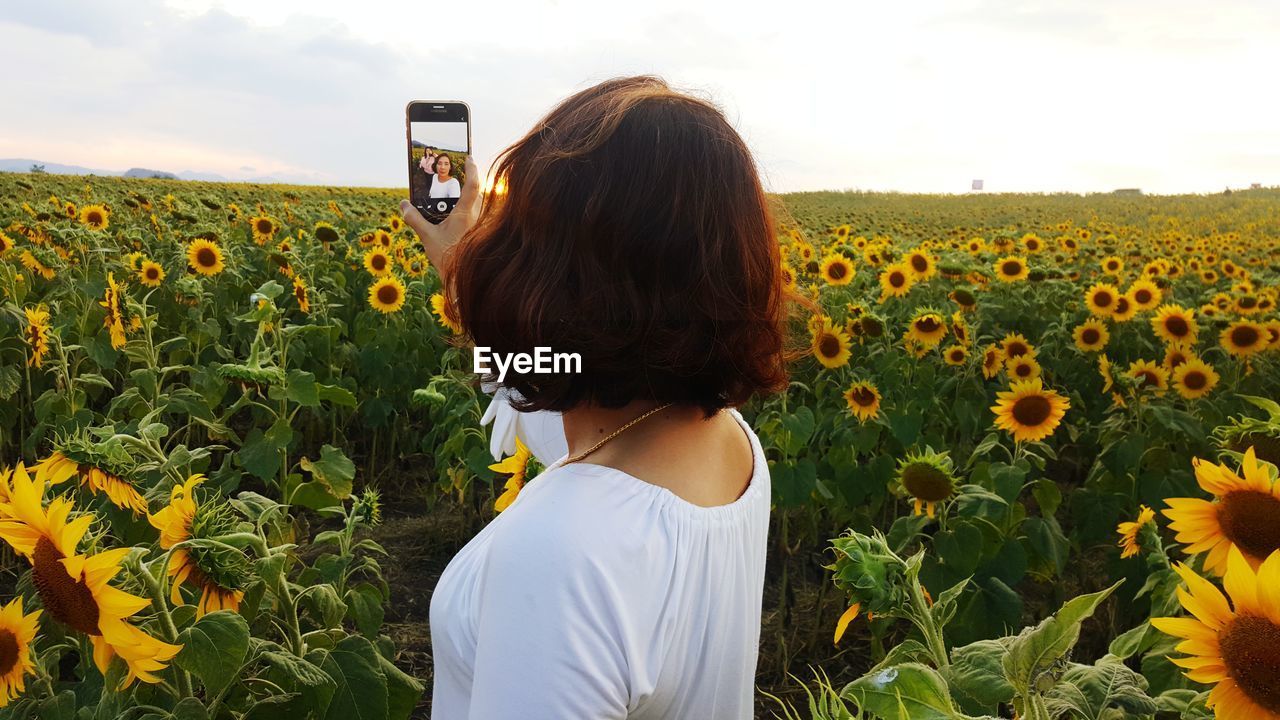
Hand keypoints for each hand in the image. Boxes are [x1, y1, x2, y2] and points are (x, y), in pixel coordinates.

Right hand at [401, 155, 480, 280]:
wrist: (463, 280)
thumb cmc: (448, 259)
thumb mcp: (427, 238)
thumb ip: (415, 219)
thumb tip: (403, 205)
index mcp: (465, 214)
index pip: (472, 185)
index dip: (472, 169)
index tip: (469, 157)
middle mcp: (477, 217)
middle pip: (477, 192)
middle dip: (469, 181)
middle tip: (459, 172)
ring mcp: (480, 225)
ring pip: (479, 204)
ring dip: (470, 197)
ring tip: (455, 194)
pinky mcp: (481, 234)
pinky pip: (478, 216)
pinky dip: (471, 210)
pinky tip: (459, 216)